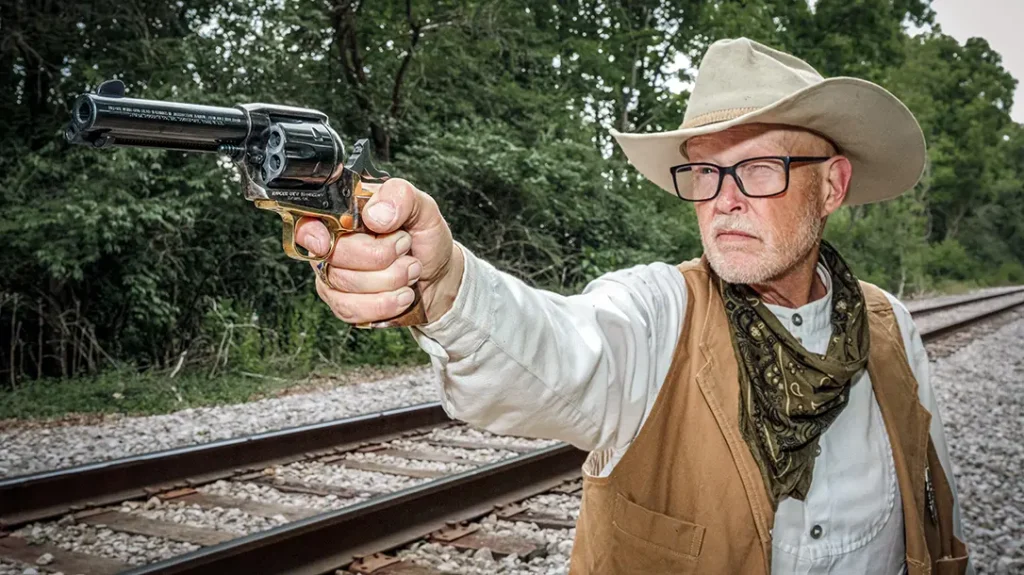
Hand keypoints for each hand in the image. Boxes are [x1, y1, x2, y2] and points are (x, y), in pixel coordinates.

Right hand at [294, 178, 462, 325]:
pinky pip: (351, 309)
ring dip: (388, 280)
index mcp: (344, 213)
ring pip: (343, 284)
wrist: (440, 275)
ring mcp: (335, 276)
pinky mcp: (344, 304)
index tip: (327, 242)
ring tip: (411, 270)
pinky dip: (384, 304)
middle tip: (405, 247)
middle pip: (333, 255)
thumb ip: (401, 198)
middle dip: (379, 256)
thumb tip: (375, 215)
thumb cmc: (424, 238)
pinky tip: (403, 294)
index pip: (307, 221)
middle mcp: (333, 244)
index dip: (311, 233)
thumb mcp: (423, 208)